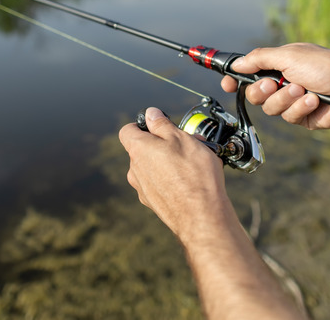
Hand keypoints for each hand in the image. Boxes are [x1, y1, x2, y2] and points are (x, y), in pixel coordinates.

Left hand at [118, 107, 227, 241]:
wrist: (201, 216)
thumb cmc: (193, 175)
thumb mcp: (180, 138)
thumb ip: (161, 124)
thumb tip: (150, 114)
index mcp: (138, 150)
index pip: (127, 130)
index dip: (142, 124)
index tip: (159, 125)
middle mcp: (134, 170)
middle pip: (144, 149)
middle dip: (164, 144)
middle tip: (188, 144)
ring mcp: (142, 188)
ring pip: (153, 167)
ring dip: (169, 162)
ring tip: (194, 164)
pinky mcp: (153, 202)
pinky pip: (160, 184)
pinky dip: (171, 179)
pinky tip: (191, 181)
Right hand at [220, 43, 329, 129]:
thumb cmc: (328, 67)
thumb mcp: (291, 56)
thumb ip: (260, 59)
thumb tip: (236, 63)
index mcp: (280, 63)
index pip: (249, 71)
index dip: (235, 78)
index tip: (226, 84)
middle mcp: (284, 81)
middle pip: (254, 93)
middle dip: (262, 90)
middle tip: (273, 84)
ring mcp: (292, 100)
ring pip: (270, 108)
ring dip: (285, 98)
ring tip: (304, 90)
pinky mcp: (301, 117)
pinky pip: (288, 117)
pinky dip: (300, 108)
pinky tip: (314, 101)